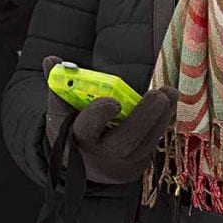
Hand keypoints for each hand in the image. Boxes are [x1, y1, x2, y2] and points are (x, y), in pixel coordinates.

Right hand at [42, 55, 178, 183]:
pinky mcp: (141, 158)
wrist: (90, 162)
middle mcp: (102, 153)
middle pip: (125, 140)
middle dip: (143, 117)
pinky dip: (165, 119)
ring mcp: (124, 159)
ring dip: (161, 116)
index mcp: (77, 138)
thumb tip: (51, 60)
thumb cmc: (75, 127)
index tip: (112, 102)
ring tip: (167, 93)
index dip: (99, 116)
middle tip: (156, 95)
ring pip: (146, 142)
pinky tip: (170, 99)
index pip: (86, 129)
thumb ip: (60, 85)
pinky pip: (156, 140)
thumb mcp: (63, 110)